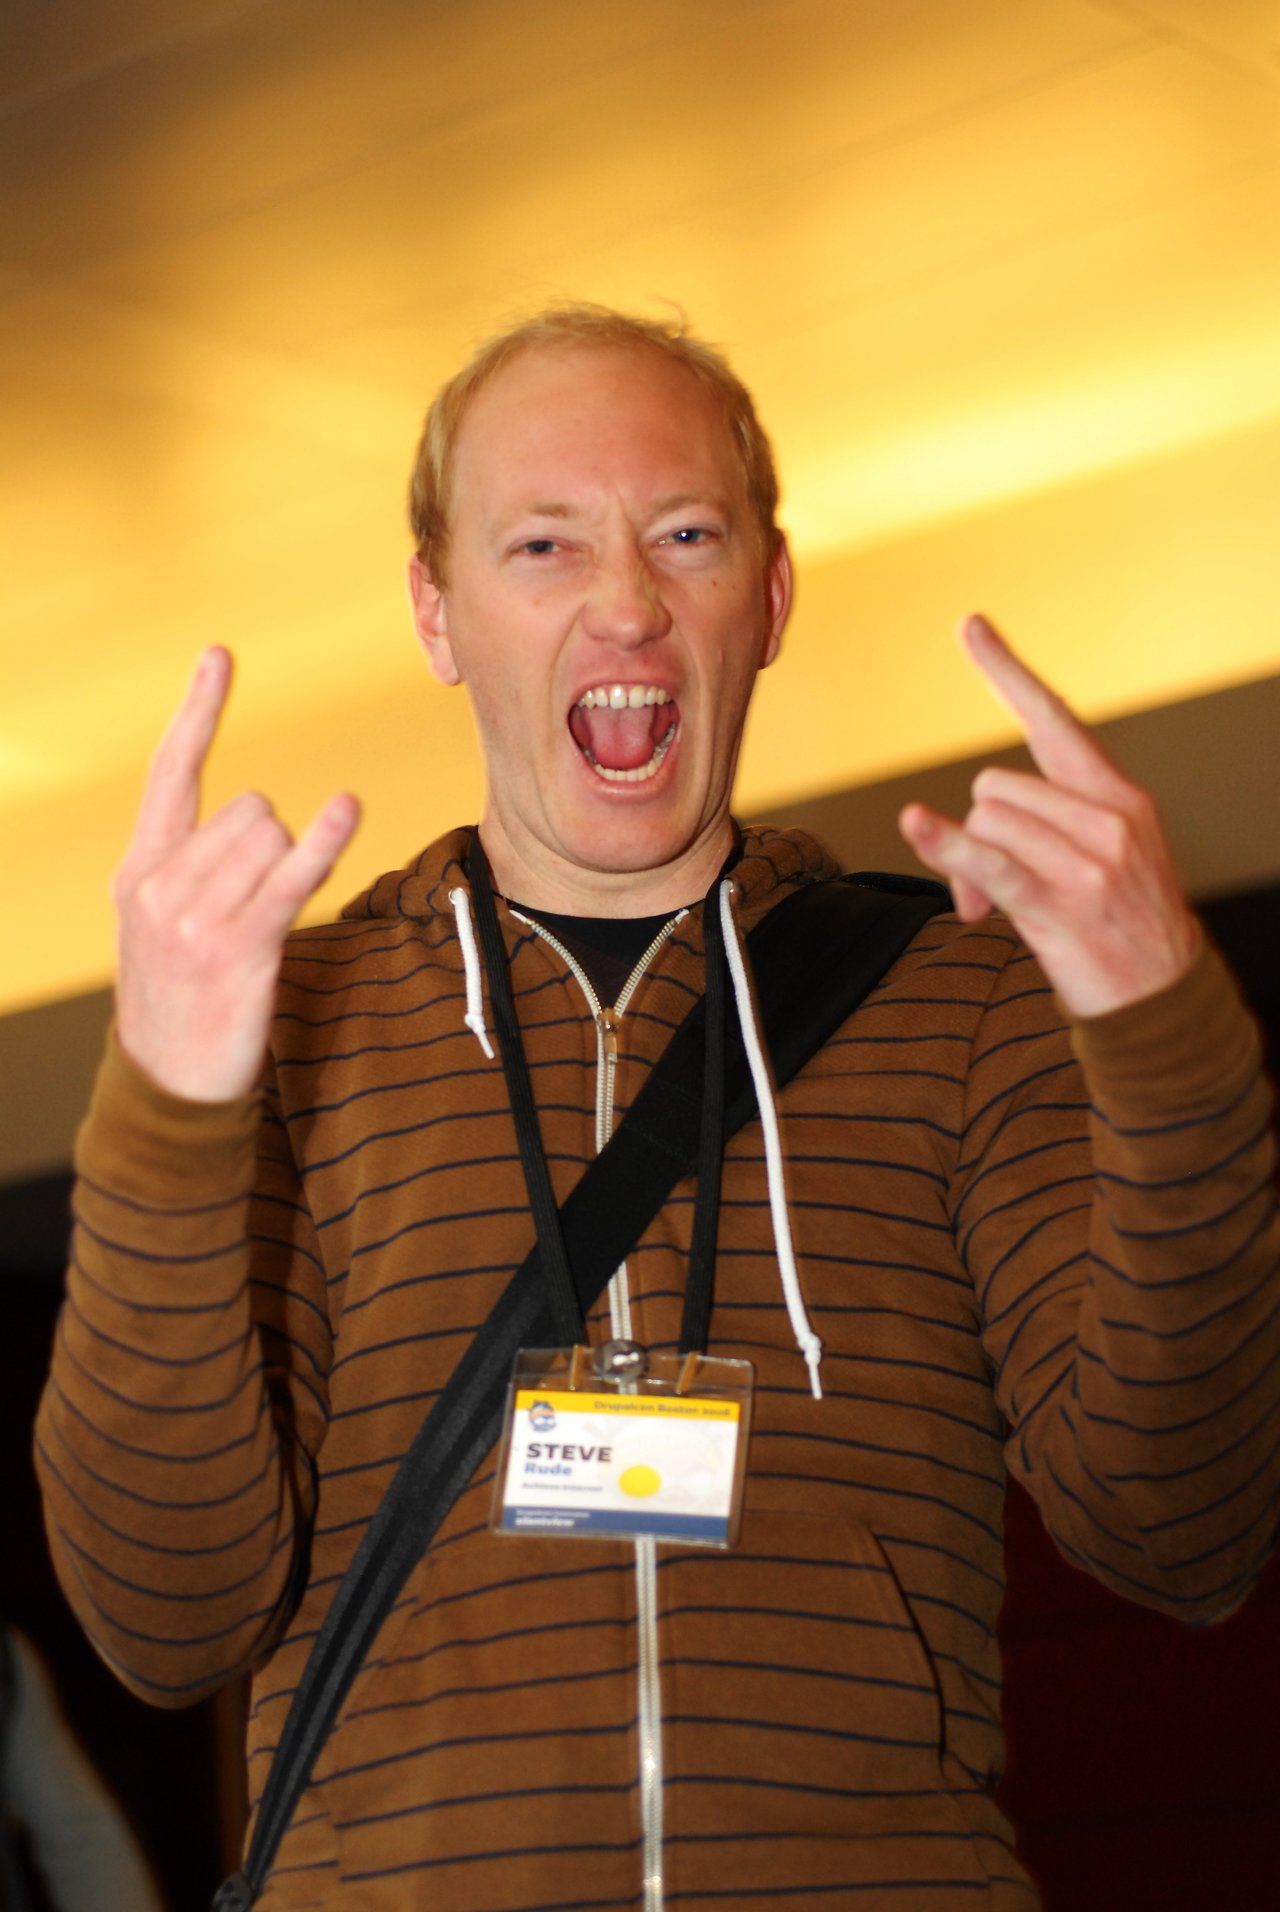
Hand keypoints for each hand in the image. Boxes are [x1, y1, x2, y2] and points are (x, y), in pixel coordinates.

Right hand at [113, 648, 359, 1099]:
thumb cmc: (178, 1000)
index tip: (219, 656)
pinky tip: (347, 809)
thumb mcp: (156, 927)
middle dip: (269, 841)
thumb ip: (186, 868)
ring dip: (289, 864)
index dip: (199, 711)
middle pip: (247, 808)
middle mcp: (159, 885)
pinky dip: (324, 840)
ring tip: (262, 922)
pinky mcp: (240, 946)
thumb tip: (253, 816)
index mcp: (137, 872)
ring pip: (270, 836)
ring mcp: (195, 916)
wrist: (167, 1083)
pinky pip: (292, 875)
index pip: (169, 771)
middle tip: (256, 904)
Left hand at [898, 616, 1198, 1018]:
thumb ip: (1044, 825)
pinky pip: (986, 862)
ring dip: (969, 866)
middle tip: (990, 885)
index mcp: (1118, 796)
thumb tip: (963, 836)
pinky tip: (915, 824)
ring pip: (984, 823)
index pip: (1053, 718)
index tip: (970, 626)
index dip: (1007, 672)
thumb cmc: (1123, 926)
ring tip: (993, 907)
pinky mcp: (1059, 904)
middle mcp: (1108, 819)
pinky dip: (945, 846)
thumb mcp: (1104, 856)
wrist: (1164, 999)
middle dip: (978, 831)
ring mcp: (1087, 862)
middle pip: (994, 787)